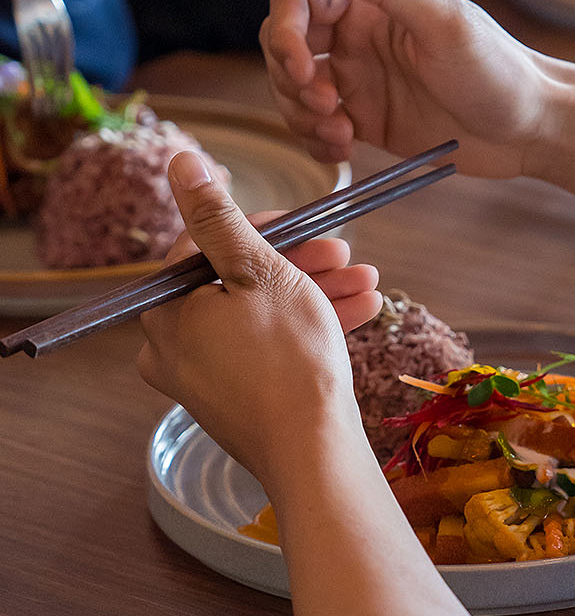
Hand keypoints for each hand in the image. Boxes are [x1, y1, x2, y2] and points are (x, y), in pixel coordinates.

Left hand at [137, 150, 381, 487]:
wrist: (314, 453)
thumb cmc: (287, 360)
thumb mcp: (260, 272)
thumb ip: (219, 217)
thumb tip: (180, 162)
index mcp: (165, 312)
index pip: (202, 247)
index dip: (259, 229)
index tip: (306, 224)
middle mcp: (173, 348)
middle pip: (236, 282)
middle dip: (298, 262)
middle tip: (345, 252)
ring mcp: (205, 379)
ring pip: (260, 316)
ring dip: (314, 292)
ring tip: (368, 281)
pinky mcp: (237, 401)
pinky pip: (269, 349)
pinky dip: (307, 328)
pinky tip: (360, 311)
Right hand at [261, 0, 558, 175]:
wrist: (530, 128)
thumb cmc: (499, 70)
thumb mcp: (446, 25)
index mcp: (372, 4)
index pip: (298, 2)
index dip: (284, 32)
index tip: (306, 70)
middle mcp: (358, 39)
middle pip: (285, 48)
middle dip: (291, 80)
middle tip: (328, 107)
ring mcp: (360, 82)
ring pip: (295, 92)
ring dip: (300, 115)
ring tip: (340, 134)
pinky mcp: (368, 121)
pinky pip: (319, 128)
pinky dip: (316, 140)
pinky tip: (342, 151)